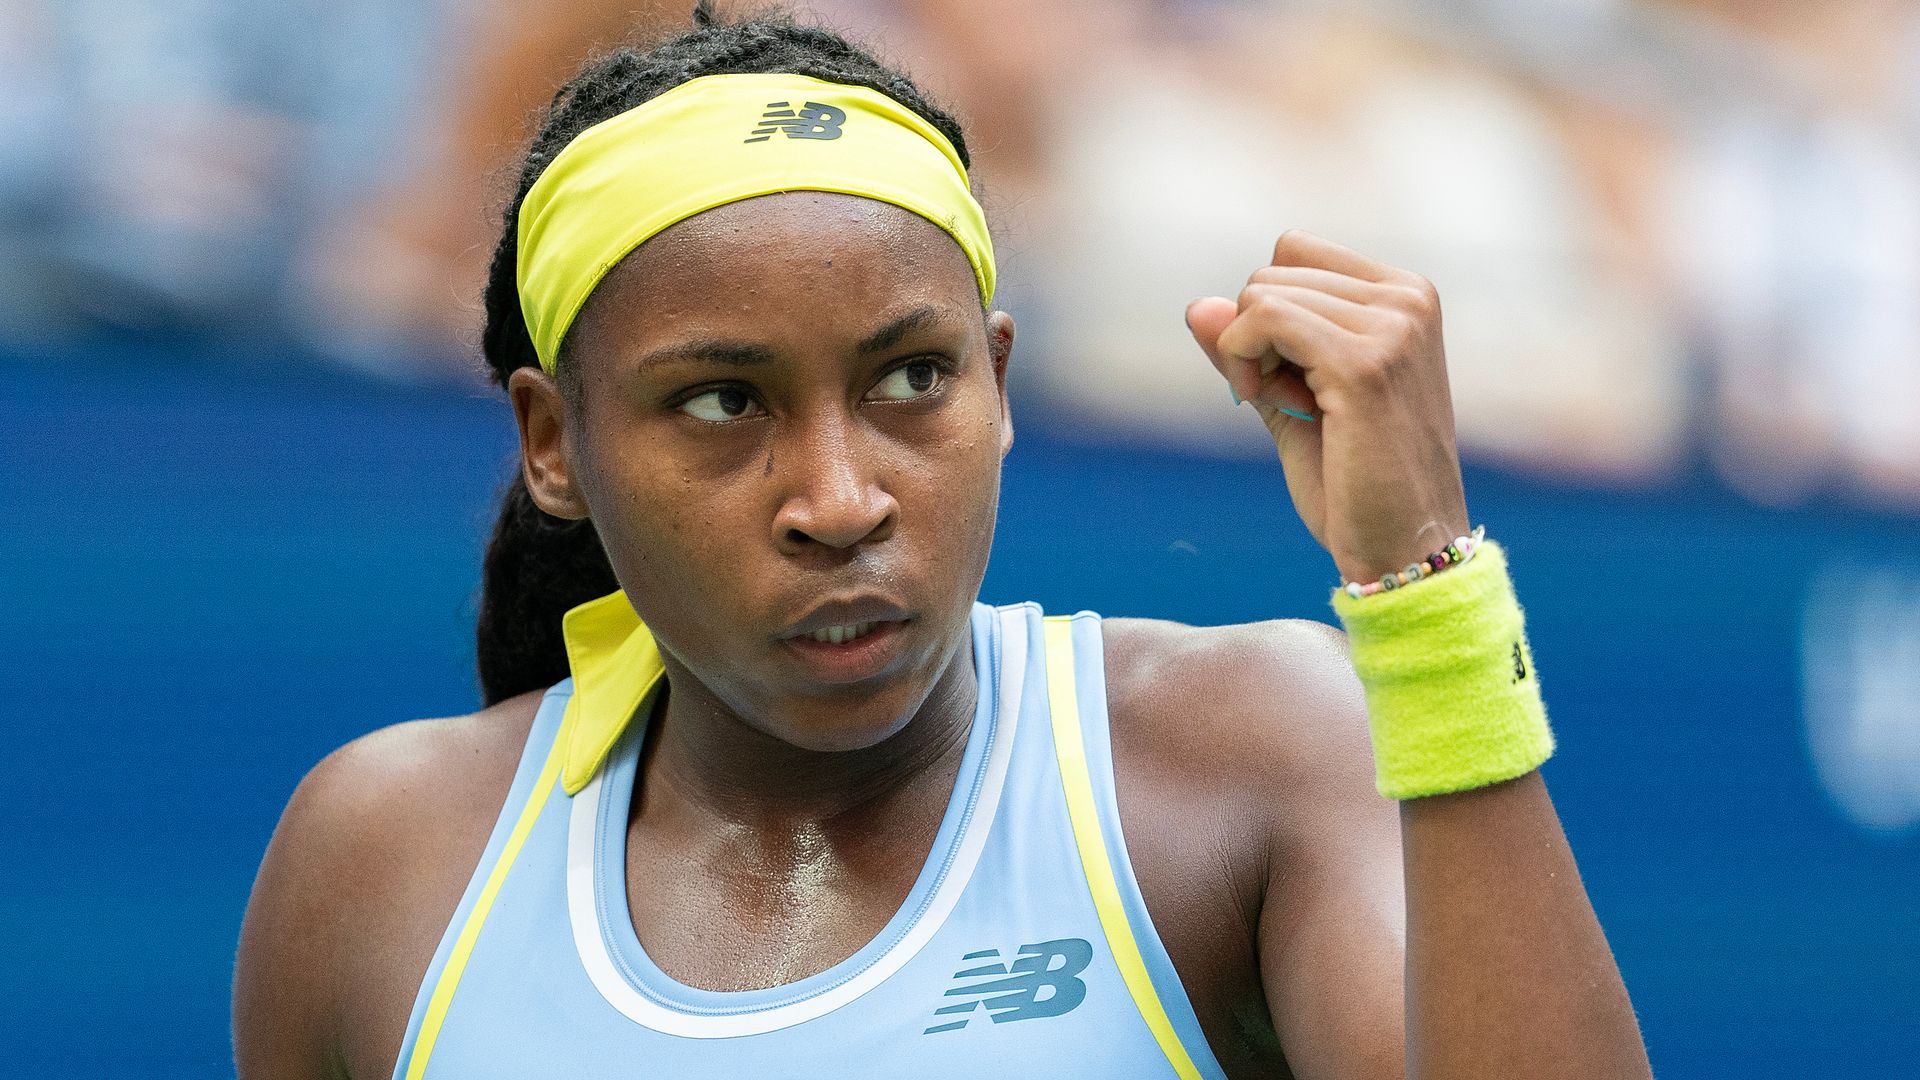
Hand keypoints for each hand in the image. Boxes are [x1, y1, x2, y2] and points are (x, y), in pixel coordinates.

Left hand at [1186, 230, 1469, 583]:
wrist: (1402, 550)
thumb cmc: (1355, 483)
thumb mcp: (1291, 398)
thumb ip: (1249, 348)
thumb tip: (1195, 306)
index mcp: (1405, 295)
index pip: (1294, 251)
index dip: (1266, 309)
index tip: (1282, 371)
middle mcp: (1408, 297)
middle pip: (1272, 269)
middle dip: (1251, 334)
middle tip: (1280, 397)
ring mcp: (1393, 326)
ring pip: (1261, 292)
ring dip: (1244, 353)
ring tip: (1281, 405)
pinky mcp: (1365, 363)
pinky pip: (1262, 316)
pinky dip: (1240, 359)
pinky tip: (1260, 402)